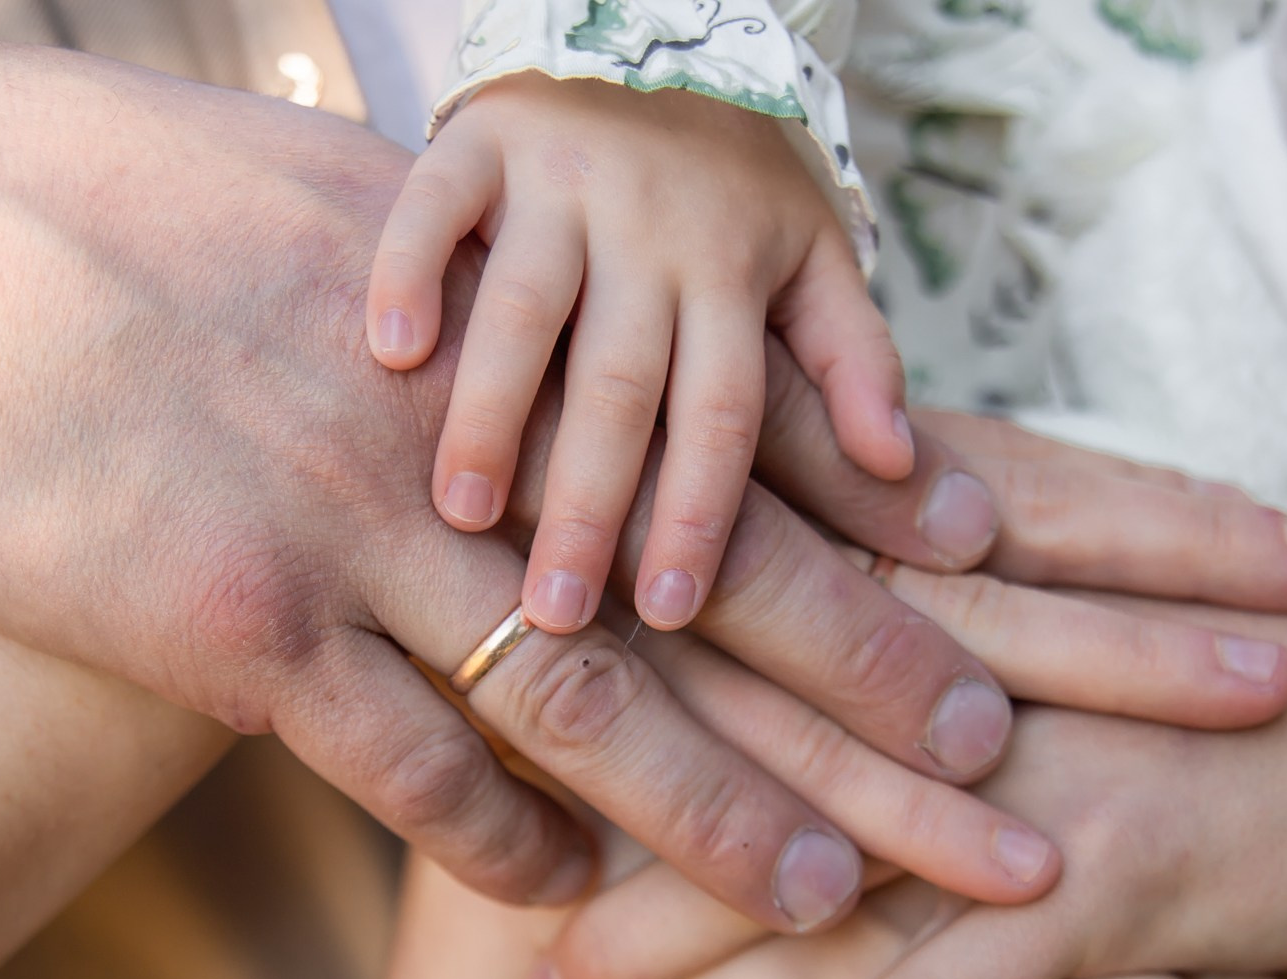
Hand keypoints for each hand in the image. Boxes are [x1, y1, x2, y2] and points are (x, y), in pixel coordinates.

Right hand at [0, 35, 1286, 932]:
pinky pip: (400, 756)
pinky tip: (582, 925)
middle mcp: (528, 441)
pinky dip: (494, 840)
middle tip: (1208, 763)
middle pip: (820, 590)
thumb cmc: (203, 267)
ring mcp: (388, 526)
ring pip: (622, 692)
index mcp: (605, 363)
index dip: (1094, 539)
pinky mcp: (248, 617)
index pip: (898, 470)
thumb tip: (696, 496)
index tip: (1253, 598)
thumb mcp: (440, 292)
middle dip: (1017, 685)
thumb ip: (582, 399)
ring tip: (921, 903)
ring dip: (770, 808)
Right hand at [369, 76, 909, 632]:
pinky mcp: (482, 137)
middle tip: (548, 611)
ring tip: (460, 512)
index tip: (665, 610)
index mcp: (731, 274)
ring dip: (489, 410)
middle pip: (619, 385)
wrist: (658, 24)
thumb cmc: (734, 177)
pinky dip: (412, 269)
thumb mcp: (817, 254)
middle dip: (586, 502)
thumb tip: (897, 465)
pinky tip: (389, 351)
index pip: (721, 414)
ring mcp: (559, 182)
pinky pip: (438, 203)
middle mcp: (648, 230)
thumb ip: (854, 359)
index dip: (696, 514)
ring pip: (525, 307)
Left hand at [548, 553, 1286, 978]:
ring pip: (804, 865)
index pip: (746, 598)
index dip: (612, 636)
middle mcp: (974, 661)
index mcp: (961, 577)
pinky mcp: (1109, 885)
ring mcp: (1031, 771)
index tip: (488, 666)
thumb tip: (854, 605)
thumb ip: (964, 601)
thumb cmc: (1272, 677)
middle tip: (448, 833)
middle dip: (584, 781)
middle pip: (729, 720)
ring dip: (667, 941)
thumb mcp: (1093, 607)